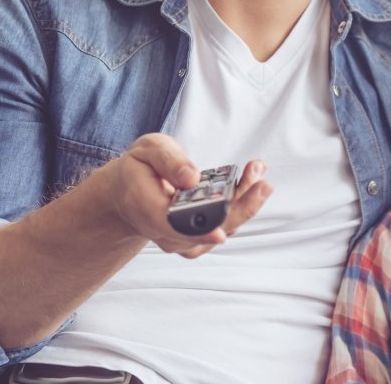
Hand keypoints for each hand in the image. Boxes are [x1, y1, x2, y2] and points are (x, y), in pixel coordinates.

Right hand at [103, 133, 272, 257]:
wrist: (129, 194)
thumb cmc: (139, 170)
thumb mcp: (147, 151)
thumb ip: (169, 161)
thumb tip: (191, 176)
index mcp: (147, 210)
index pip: (175, 227)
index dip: (200, 231)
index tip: (221, 231)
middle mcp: (166, 232)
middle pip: (209, 230)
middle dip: (239, 206)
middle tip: (261, 183)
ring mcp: (183, 239)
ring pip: (222, 229)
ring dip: (245, 201)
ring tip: (257, 171)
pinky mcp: (198, 238)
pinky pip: (225, 225)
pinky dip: (241, 204)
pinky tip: (253, 180)